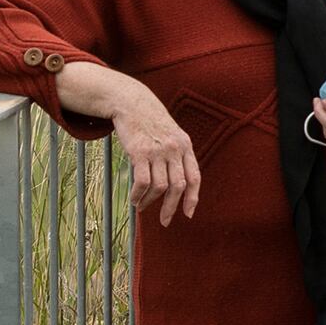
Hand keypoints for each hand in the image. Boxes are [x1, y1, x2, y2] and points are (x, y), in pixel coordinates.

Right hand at [60, 63, 199, 225]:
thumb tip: (178, 186)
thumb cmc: (150, 122)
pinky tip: (134, 199)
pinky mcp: (140, 152)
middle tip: (164, 221)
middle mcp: (174, 149)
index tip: (188, 214)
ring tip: (141, 206)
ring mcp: (157, 151)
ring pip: (159, 187)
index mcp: (185, 146)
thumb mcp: (171, 135)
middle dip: (171, 208)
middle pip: (178, 186)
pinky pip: (142, 182)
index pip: (194, 177)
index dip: (193, 198)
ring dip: (150, 202)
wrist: (131, 102)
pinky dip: (138, 195)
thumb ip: (177, 155)